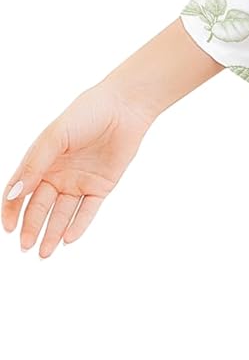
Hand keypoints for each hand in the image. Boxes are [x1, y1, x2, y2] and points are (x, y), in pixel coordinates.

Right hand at [3, 83, 154, 256]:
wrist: (125, 107)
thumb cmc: (87, 113)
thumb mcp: (55, 137)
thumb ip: (35, 165)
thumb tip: (15, 194)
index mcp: (42, 161)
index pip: (21, 191)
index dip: (12, 210)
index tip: (8, 227)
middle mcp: (59, 174)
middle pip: (40, 207)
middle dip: (31, 227)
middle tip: (24, 247)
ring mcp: (79, 181)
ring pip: (62, 213)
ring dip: (53, 232)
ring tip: (44, 253)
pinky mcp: (101, 186)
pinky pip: (88, 210)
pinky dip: (78, 225)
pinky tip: (68, 238)